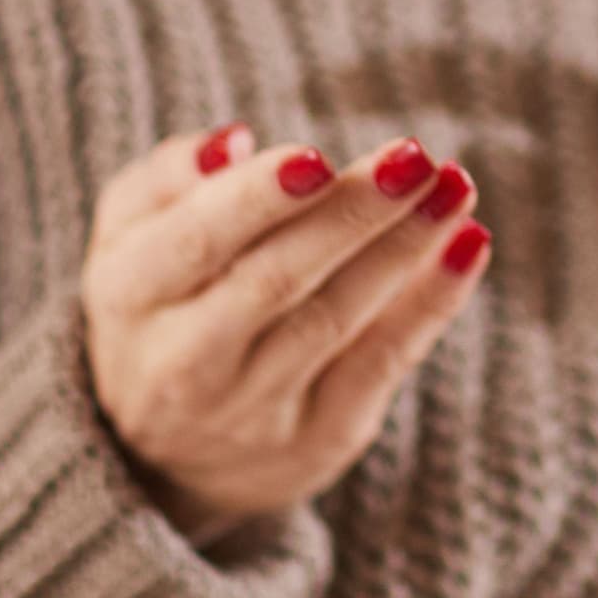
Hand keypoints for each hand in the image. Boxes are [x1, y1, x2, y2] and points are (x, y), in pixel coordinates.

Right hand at [80, 123, 492, 542]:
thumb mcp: (131, 235)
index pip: (197, 242)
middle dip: (352, 216)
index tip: (317, 157)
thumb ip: (169, 179)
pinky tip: (468, 244)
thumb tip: (233, 144)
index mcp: (129, 296)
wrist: (159, 453)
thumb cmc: (159, 302)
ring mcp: (252, 411)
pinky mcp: (318, 440)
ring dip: (405, 248)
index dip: (257, 201)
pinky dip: (431, 303)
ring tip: (454, 187)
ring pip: (336, 319)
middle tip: (414, 159)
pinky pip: (382, 364)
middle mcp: (183, 364)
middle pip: (276, 281)